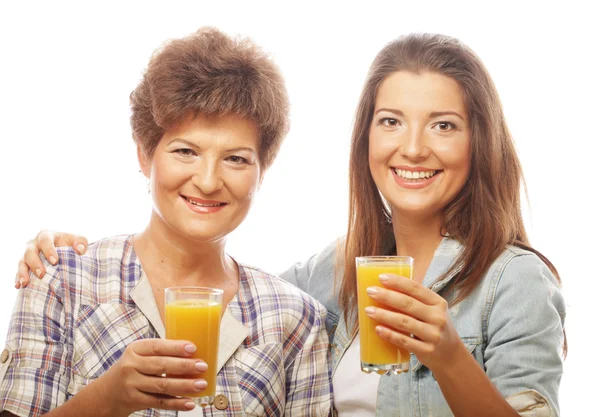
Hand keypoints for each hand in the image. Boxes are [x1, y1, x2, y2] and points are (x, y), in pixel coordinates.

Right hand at [15, 230, 87, 287]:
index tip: (55, 261)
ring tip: (25, 283)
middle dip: (34, 263)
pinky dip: (17, 278)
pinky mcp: (24, 265)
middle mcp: (34, 244)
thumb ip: (81, 242)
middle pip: (30, 252)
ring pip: (21, 262)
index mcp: (46, 236)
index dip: (48, 250)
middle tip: (41, 274)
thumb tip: (80, 250)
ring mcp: (27, 255)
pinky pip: (18, 271)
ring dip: (22, 272)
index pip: (45, 240)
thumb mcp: (77, 240)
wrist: (63, 250)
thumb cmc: (70, 244)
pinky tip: (19, 286)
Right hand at [93, 339, 207, 415]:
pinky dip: (176, 403)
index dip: (175, 347)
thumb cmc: (132, 369)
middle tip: (203, 366)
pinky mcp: (135, 401)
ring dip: (184, 386)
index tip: (193, 348)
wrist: (106, 394)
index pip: (157, 346)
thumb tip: (193, 351)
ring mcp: (132, 385)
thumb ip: (159, 352)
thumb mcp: (138, 355)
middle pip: (161, 366)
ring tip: (202, 384)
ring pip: (162, 386)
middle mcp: (131, 366)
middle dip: (184, 366)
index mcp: (135, 349)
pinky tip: (190, 403)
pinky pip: (159, 402)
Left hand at [365, 273, 463, 372]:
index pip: (416, 288)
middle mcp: (438, 317)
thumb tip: (386, 289)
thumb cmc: (435, 327)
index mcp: (438, 303)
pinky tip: (378, 329)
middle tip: (370, 292)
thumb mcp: (433, 310)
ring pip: (404, 322)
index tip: (381, 278)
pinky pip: (404, 341)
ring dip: (384, 315)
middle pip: (408, 304)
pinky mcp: (427, 350)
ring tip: (369, 311)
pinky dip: (390, 334)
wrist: (451, 355)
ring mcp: (433, 335)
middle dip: (387, 296)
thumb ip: (415, 301)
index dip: (398, 282)